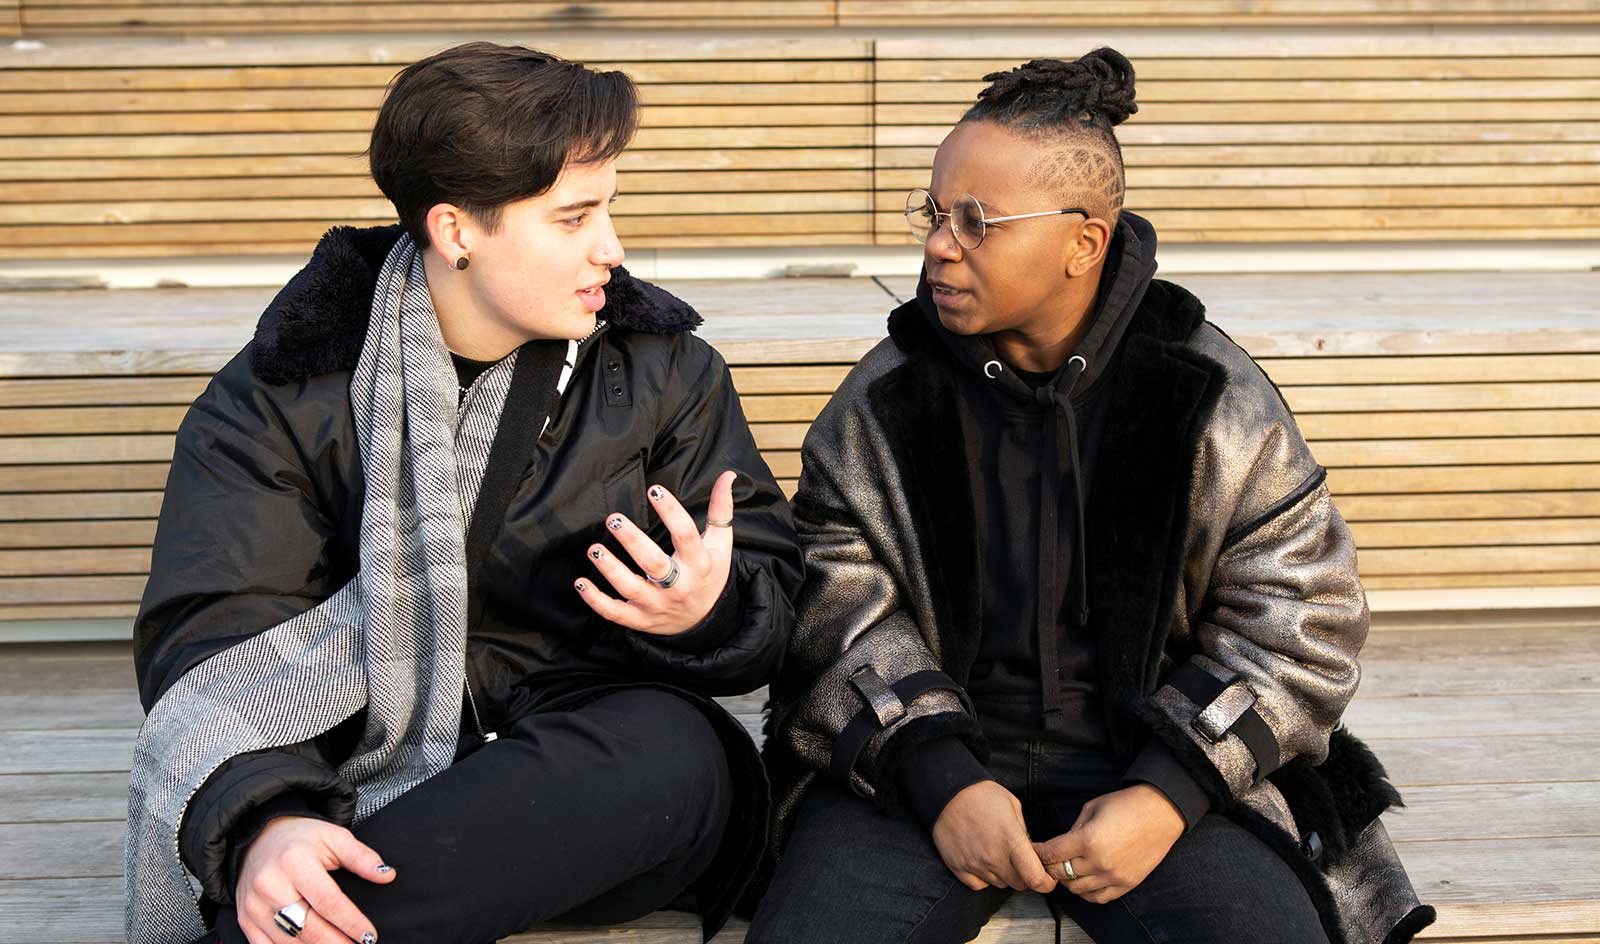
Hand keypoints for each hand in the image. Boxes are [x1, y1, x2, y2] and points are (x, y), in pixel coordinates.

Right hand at [234, 815, 394, 943]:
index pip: (327, 901)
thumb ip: (361, 857)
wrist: (258, 837)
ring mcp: (254, 905)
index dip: (351, 922)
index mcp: (294, 861)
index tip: (370, 935)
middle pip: (308, 926)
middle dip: (337, 943)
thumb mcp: (334, 837)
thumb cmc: (301, 839)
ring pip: (288, 941)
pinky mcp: (245, 919)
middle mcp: (270, 885)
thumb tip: (387, 875)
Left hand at [575, 469, 736, 636]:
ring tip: (595, 548)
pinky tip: (581, 583)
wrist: (706, 621)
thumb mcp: (721, 544)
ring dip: (610, 569)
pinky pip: (615, 613)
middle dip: (633, 541)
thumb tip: (728, 476)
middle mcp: (678, 586)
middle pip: (654, 563)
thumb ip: (721, 510)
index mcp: (699, 564)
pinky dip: (596, 601)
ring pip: (631, 588)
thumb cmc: (709, 574)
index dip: (671, 512)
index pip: (686, 535)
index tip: (655, 491)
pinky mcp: (640, 619)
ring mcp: (657, 605)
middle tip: (614, 519)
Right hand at [930, 780, 1055, 892]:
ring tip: (997, 854)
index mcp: (1011, 841)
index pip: (1035, 878)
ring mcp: (975, 865)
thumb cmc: (980, 794)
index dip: (1046, 883)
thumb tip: (1028, 848)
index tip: (1047, 878)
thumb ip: (1024, 831)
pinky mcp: (959, 868)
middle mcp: (993, 857)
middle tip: (1020, 859)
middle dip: (1025, 875)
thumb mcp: (1012, 804)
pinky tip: (983, 861)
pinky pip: (979, 885)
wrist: (947, 793)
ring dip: (1004, 874)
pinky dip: (984, 877)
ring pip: (1000, 884)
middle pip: (1019, 884)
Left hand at [1032, 784, 1184, 904]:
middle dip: (1050, 866)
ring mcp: (1113, 876)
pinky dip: (1087, 892)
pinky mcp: (1126, 884)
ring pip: (1077, 889)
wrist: (1161, 813)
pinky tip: (1085, 881)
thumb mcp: (1091, 808)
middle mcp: (1099, 862)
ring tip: (1067, 869)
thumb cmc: (1126, 805)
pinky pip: (1098, 898)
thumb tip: (1060, 845)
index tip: (1035, 850)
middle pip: (1061, 874)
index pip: (1051, 854)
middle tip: (1048, 860)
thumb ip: (1073, 829)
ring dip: (1067, 880)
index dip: (1039, 852)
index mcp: (1087, 840)